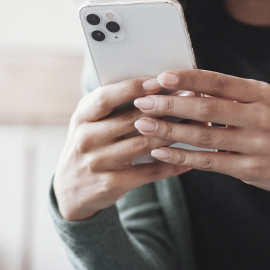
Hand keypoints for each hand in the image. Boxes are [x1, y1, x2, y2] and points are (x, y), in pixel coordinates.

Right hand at [53, 77, 191, 220]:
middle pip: (131, 120)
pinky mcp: (111, 184)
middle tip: (191, 97)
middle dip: (165, 107)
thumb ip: (113, 106)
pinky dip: (171, 164)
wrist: (71, 189)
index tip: (159, 81)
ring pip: (144, 144)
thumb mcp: (90, 122)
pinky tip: (190, 159)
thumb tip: (156, 85)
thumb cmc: (91, 144)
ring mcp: (98, 163)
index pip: (106, 98)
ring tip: (197, 124)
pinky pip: (148, 172)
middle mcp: (86, 139)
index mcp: (82, 117)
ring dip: (174, 133)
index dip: (132, 88)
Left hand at [132, 70, 269, 214]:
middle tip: (143, 102)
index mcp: (263, 94)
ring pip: (205, 137)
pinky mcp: (251, 169)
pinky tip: (162, 151)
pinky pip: (210, 162)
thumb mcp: (267, 104)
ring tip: (144, 126)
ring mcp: (257, 145)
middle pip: (208, 109)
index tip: (162, 77)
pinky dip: (183, 157)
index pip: (220, 82)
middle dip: (171, 105)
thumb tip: (189, 87)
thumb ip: (233, 96)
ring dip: (170, 131)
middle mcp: (262, 117)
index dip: (189, 79)